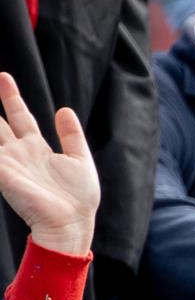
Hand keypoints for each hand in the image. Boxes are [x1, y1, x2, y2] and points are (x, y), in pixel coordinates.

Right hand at [0, 73, 95, 257]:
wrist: (72, 223)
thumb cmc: (79, 198)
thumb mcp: (80, 160)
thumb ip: (72, 135)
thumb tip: (64, 110)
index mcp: (37, 148)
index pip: (20, 116)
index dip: (11, 97)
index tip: (4, 76)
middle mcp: (18, 153)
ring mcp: (8, 162)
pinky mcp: (2, 173)